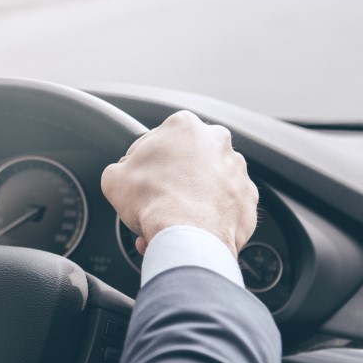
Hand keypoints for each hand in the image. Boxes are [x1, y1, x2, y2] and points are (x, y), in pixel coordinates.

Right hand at [101, 110, 257, 257]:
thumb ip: (121, 167)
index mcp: (184, 126)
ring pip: (208, 185)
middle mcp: (217, 142)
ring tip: (171, 223)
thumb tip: (125, 173)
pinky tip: (191, 231)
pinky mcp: (249, 199)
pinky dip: (210, 217)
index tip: (138, 180)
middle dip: (172, 180)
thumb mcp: (114, 178)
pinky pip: (225, 207)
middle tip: (155, 201)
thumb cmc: (153, 200)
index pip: (157, 140)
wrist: (187, 236)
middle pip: (187, 161)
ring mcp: (237, 170)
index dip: (144, 163)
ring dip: (191, 199)